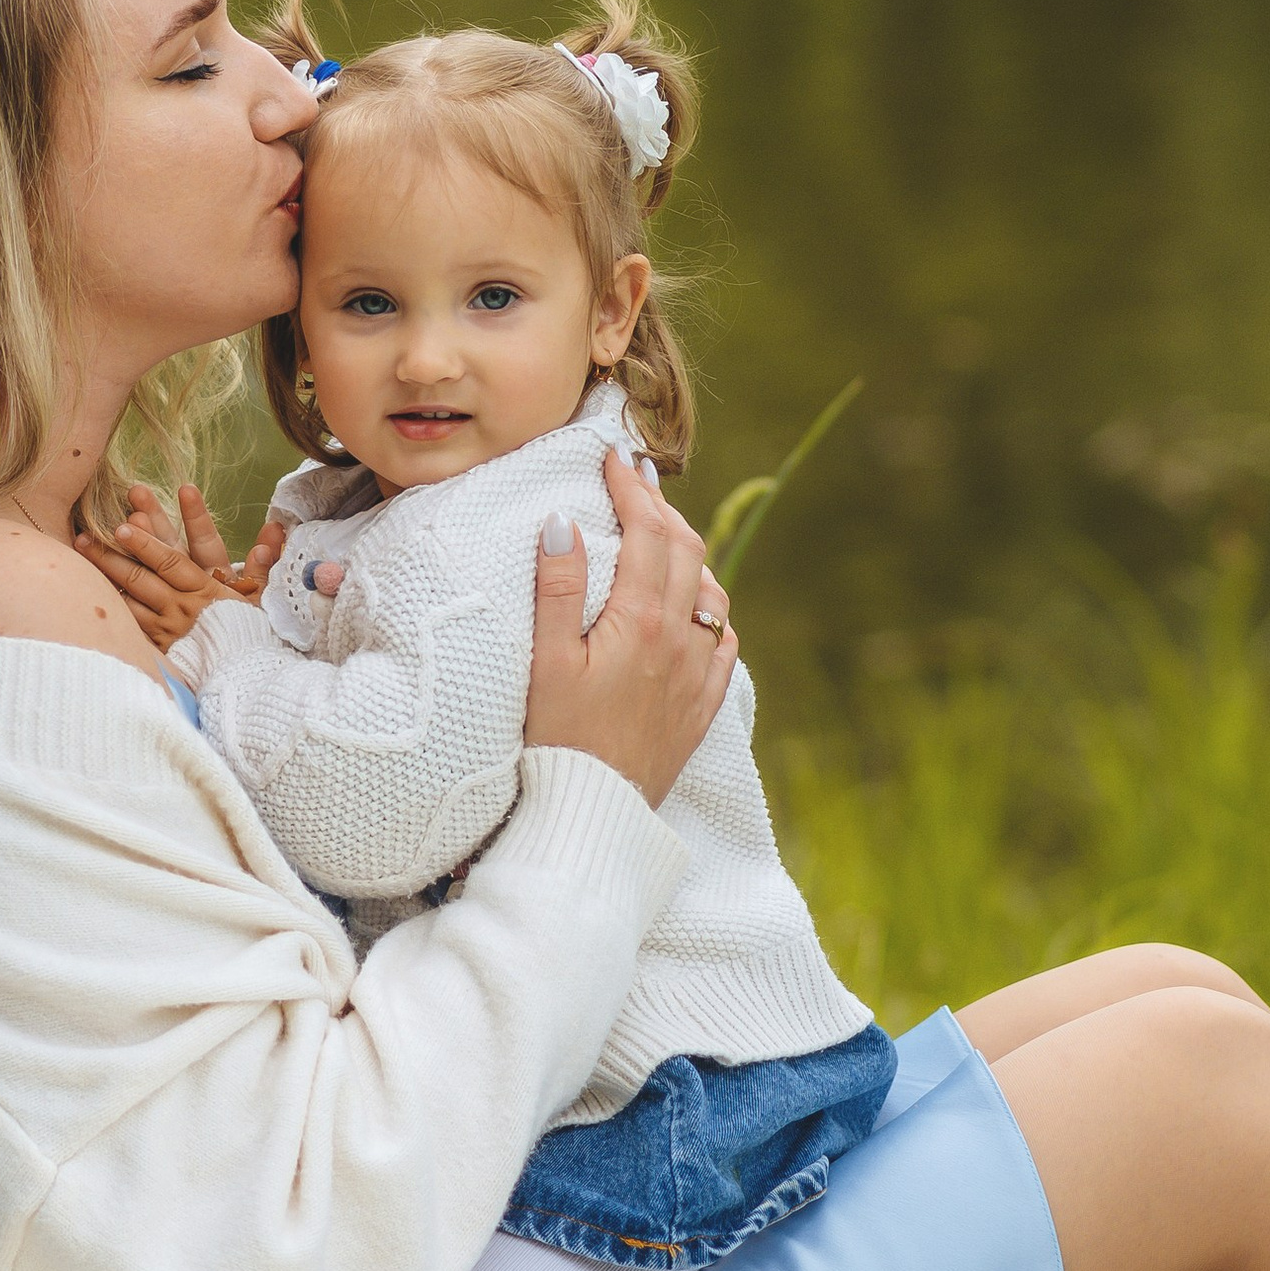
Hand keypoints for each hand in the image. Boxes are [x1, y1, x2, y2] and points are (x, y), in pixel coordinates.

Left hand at [75, 485, 286, 654]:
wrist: (243, 681)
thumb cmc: (249, 635)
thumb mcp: (260, 601)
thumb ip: (262, 565)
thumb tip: (275, 528)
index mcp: (207, 590)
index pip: (179, 555)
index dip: (165, 528)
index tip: (149, 503)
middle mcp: (183, 606)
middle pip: (147, 571)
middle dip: (125, 544)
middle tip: (102, 521)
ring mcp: (166, 626)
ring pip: (130, 593)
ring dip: (106, 566)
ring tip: (82, 543)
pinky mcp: (155, 644)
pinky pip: (127, 620)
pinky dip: (109, 601)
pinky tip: (87, 584)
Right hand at [521, 447, 736, 806]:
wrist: (594, 813)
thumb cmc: (557, 740)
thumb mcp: (545, 661)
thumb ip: (558, 588)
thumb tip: (563, 520)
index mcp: (640, 622)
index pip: (646, 533)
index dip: (631, 488)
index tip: (613, 457)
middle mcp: (680, 642)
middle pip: (687, 551)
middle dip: (662, 508)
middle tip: (636, 480)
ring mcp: (697, 674)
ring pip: (712, 592)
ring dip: (690, 552)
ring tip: (664, 532)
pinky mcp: (702, 706)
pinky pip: (724, 641)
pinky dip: (710, 607)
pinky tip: (695, 604)